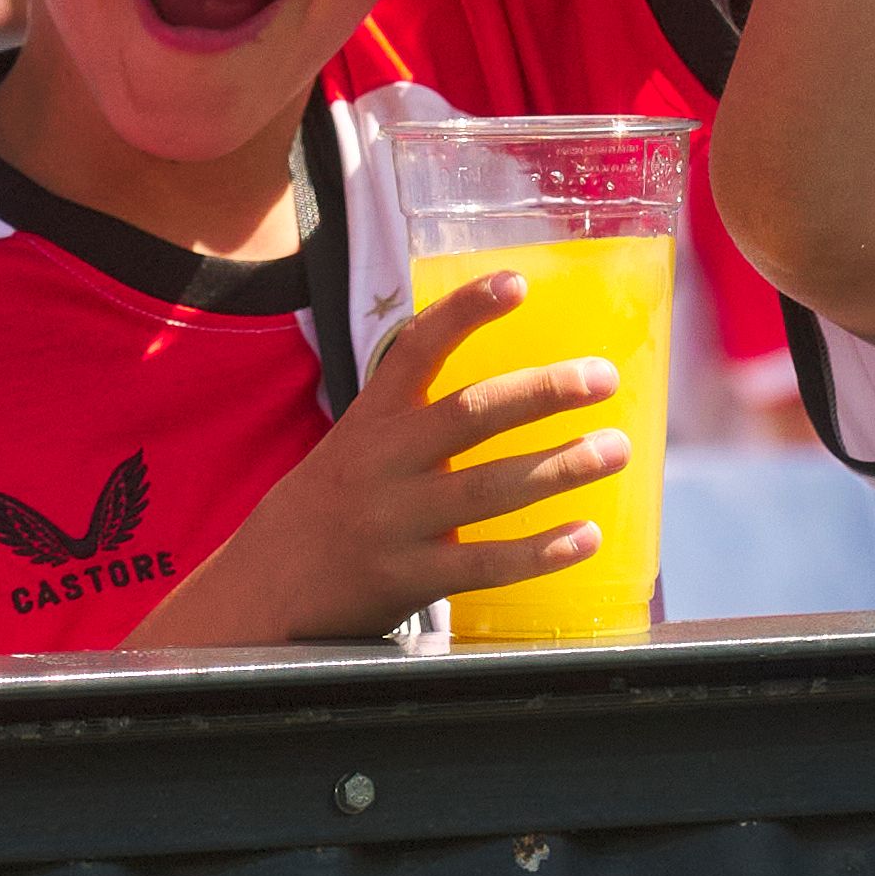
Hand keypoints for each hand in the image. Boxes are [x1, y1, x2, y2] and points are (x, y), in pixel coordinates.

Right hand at [132, 275, 632, 644]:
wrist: (260, 592)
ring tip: (614, 448)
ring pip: (489, 487)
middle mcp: (381, 463)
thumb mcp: (352, 450)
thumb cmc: (325, 513)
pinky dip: (540, 551)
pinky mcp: (406, 580)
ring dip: (560, 466)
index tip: (516, 282)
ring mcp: (393, 522)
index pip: (416, 349)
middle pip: (470, 414)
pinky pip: (484, 563)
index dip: (465, 312)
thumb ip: (413, 426)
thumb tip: (510, 400)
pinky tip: (585, 536)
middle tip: (602, 377)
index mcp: (369, 421)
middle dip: (542, 393)